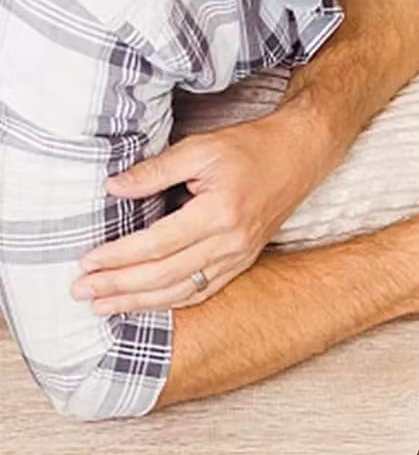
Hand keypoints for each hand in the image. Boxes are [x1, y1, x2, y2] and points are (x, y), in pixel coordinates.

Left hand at [72, 104, 333, 315]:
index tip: (86, 262)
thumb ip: (155, 171)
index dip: (119, 256)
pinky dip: (173, 301)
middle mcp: (232, 242)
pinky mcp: (244, 260)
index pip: (158, 243)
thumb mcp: (200, 148)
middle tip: (82, 292)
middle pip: (167, 275)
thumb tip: (113, 188)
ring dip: (141, 302)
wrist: (299, 157)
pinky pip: (205, 289)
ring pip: (184, 290)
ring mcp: (240, 255)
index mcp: (220, 213)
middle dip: (121, 286)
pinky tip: (147, 303)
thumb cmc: (250, 148)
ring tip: (105, 307)